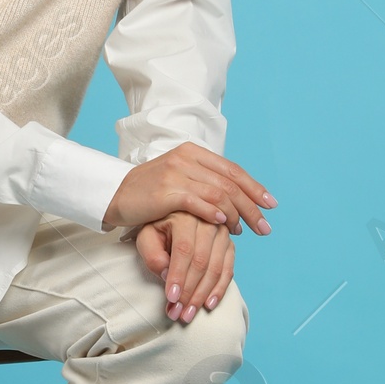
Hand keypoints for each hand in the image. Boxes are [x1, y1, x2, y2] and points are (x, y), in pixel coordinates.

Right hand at [103, 143, 275, 237]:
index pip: (232, 169)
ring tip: (243, 230)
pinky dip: (215, 213)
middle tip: (264, 226)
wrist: (114, 194)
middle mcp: (187, 158)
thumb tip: (234, 199)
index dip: (254, 187)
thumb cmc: (149, 192)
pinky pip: (198, 202)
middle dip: (251, 206)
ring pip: (218, 193)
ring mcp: (176, 173)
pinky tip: (225, 224)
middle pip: (230, 183)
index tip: (270, 205)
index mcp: (193, 152)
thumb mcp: (178, 178)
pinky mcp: (166, 191)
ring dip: (236, 214)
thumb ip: (204, 181)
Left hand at [135, 216, 235, 320]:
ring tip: (188, 314)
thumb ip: (153, 255)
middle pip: (201, 262)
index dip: (178, 276)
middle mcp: (208, 222)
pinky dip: (219, 290)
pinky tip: (208, 305)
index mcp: (185, 216)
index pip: (184, 250)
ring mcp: (221, 233)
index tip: (171, 298)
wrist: (173, 219)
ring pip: (216, 268)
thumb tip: (168, 276)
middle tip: (178, 313)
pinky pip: (228, 270)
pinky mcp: (229, 245)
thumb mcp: (147, 238)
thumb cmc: (157, 231)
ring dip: (202, 295)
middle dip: (189, 292)